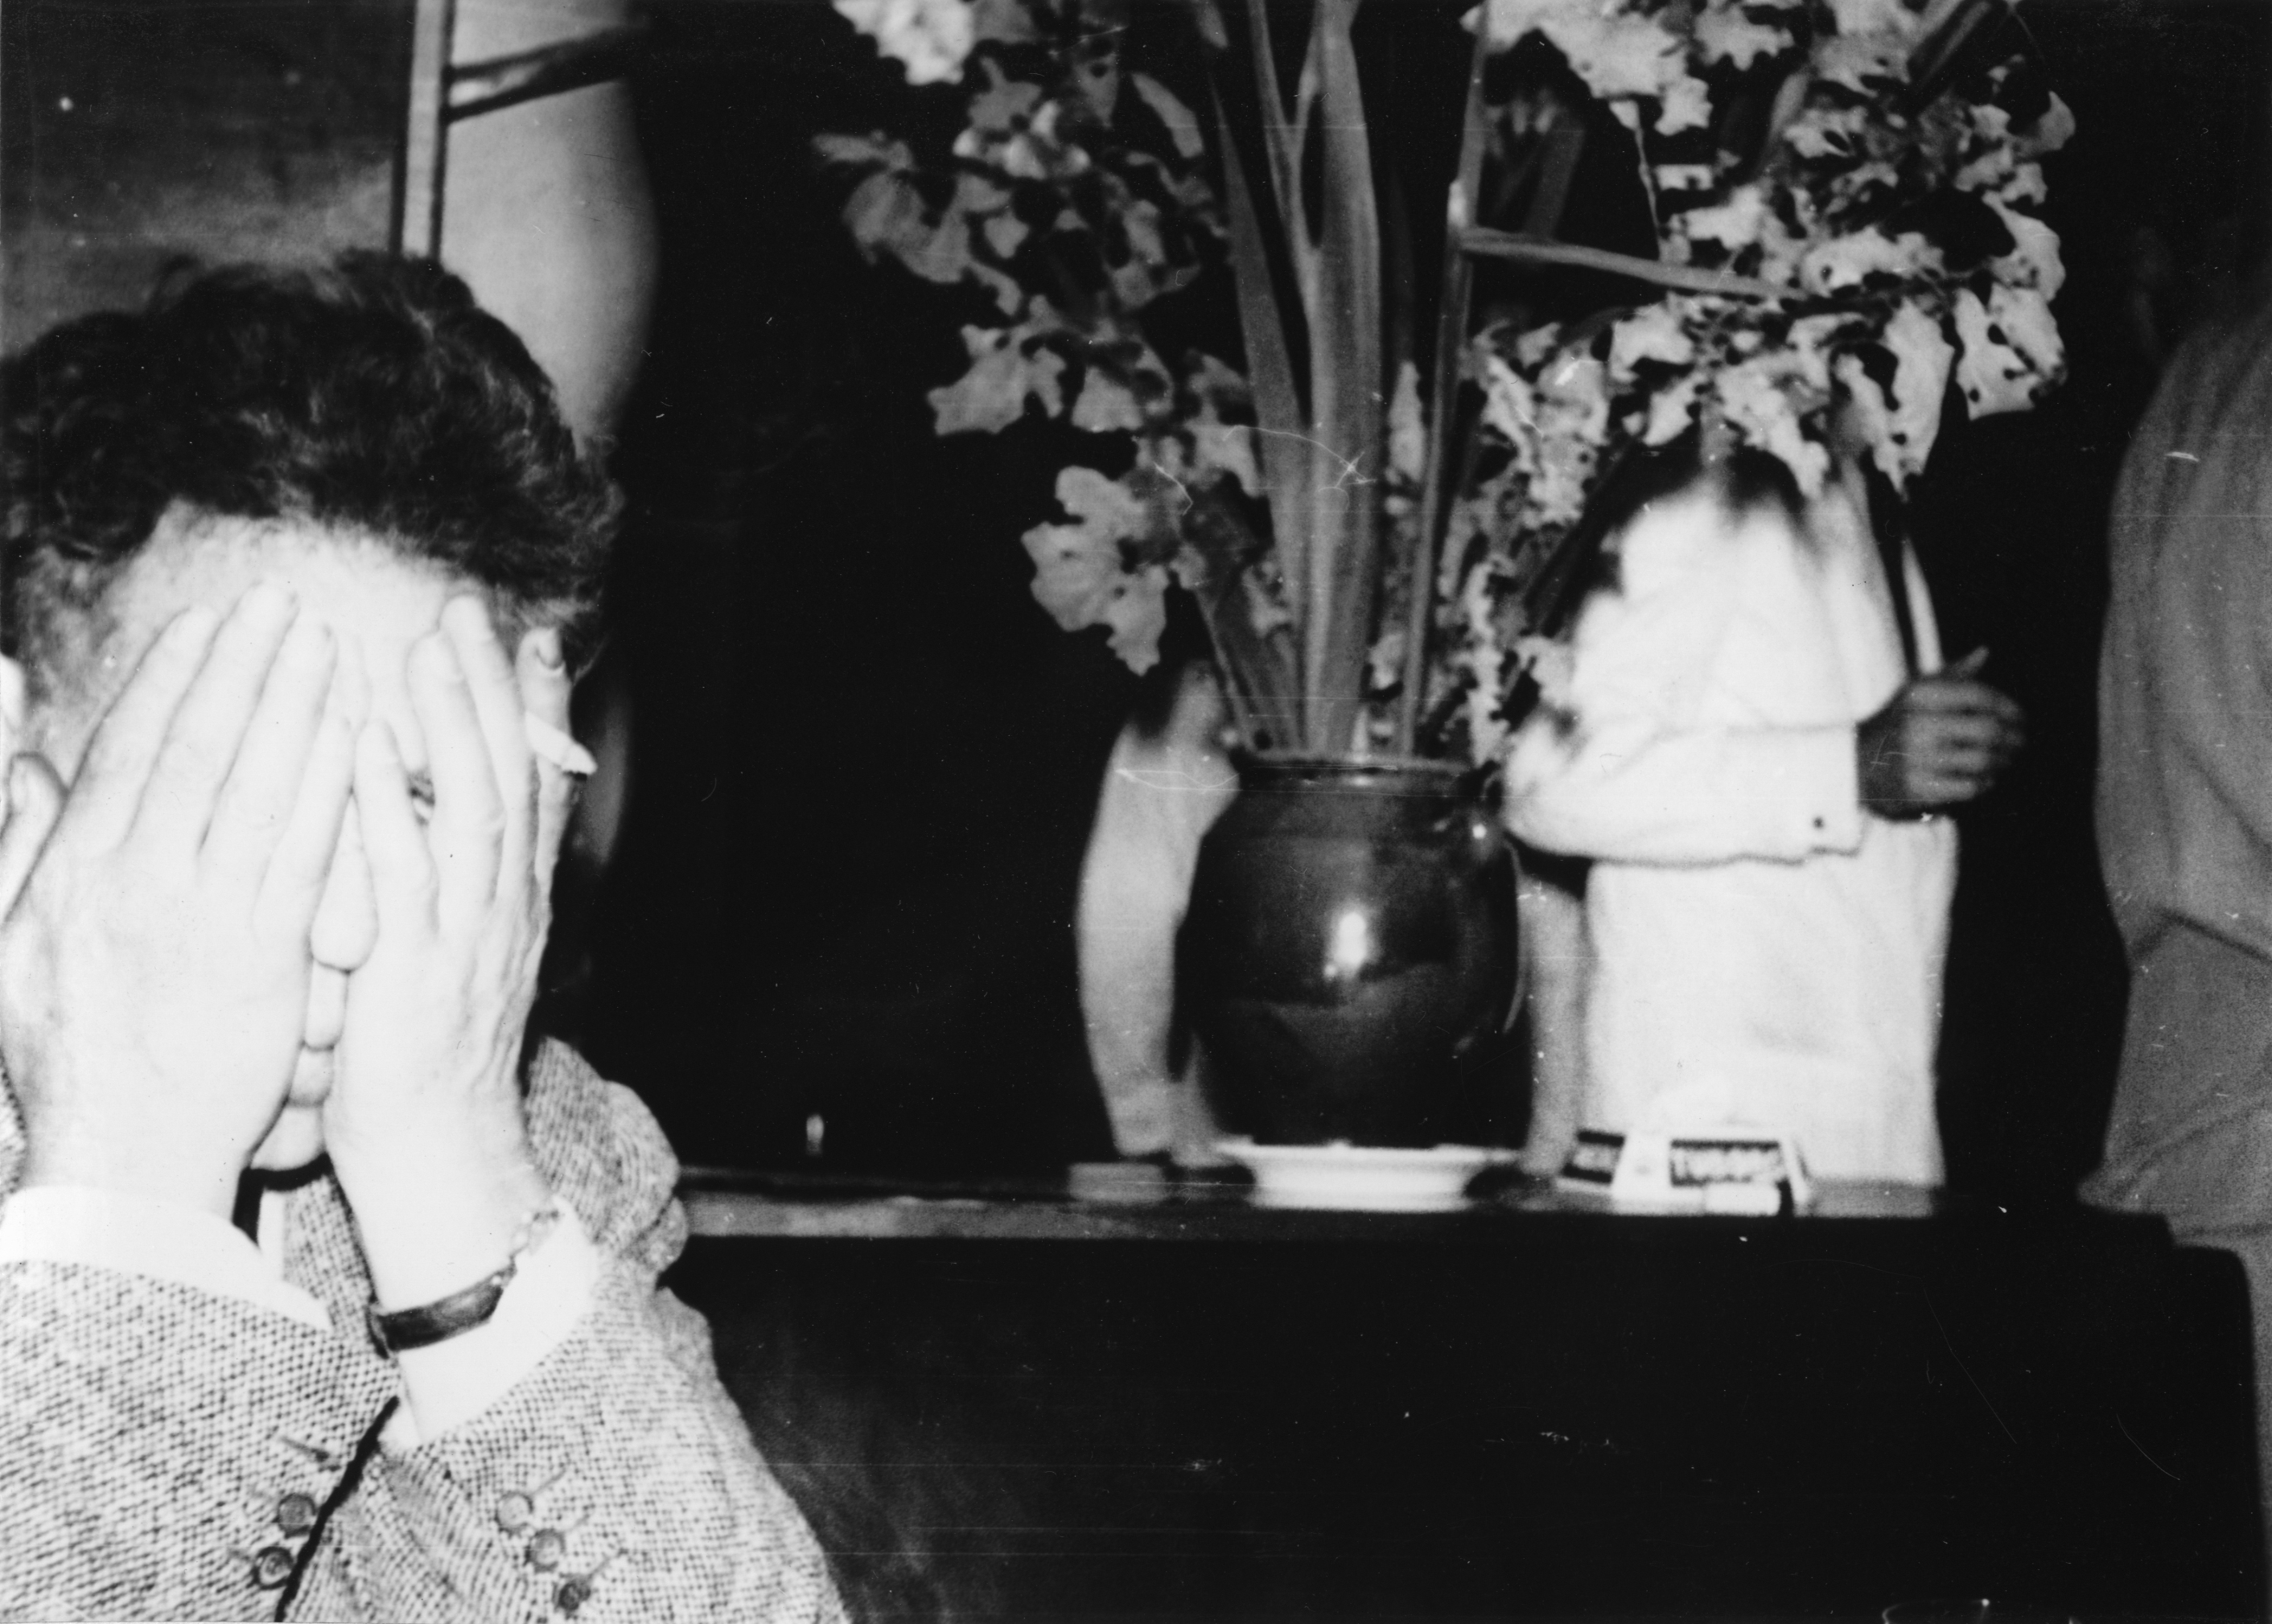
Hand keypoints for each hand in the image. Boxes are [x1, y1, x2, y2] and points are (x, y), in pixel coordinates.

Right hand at [0, 586, 353, 1217]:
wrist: (119, 1155)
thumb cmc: (65, 1054)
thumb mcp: (7, 944)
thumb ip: (15, 846)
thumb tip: (29, 763)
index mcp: (71, 870)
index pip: (129, 749)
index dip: (173, 678)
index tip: (207, 624)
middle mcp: (134, 879)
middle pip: (197, 747)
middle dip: (243, 665)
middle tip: (282, 603)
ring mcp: (201, 914)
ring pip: (256, 785)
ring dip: (295, 704)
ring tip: (328, 644)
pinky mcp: (265, 955)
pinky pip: (303, 851)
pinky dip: (327, 785)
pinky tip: (353, 734)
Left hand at [324, 597, 576, 1306]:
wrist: (443, 1155)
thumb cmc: (428, 1059)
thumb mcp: (462, 958)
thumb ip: (462, 886)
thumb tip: (438, 813)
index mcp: (515, 904)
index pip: (538, 786)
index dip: (538, 707)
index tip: (531, 636)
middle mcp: (502, 908)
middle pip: (507, 775)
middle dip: (490, 686)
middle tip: (469, 609)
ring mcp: (462, 937)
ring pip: (469, 808)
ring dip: (449, 721)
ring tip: (429, 646)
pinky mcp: (410, 970)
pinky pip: (399, 870)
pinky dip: (385, 799)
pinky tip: (365, 740)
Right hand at [1857, 649, 2025, 817]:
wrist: (1854, 766)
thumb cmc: (1895, 726)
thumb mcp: (1915, 695)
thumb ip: (1952, 675)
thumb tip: (1984, 652)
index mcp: (1919, 696)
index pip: (1980, 695)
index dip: (2009, 707)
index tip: (2021, 717)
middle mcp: (1917, 725)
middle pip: (1988, 730)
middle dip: (2013, 738)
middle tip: (2020, 742)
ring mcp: (1917, 759)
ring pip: (1983, 761)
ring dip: (2003, 761)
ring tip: (2007, 759)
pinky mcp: (1919, 788)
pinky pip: (1970, 787)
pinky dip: (1985, 783)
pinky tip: (1986, 778)